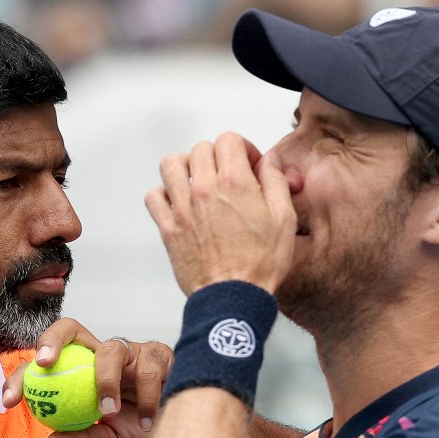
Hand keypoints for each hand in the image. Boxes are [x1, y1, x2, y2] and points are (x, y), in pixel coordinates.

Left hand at [2, 318, 172, 437]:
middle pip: (69, 328)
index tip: (9, 401)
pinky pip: (149, 367)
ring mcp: (131, 352)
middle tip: (44, 364)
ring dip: (105, 380)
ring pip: (110, 349)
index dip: (22, 376)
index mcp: (80, 373)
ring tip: (110, 412)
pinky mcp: (161, 355)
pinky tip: (149, 420)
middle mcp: (102, 356)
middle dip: (51, 339)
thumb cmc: (140, 436)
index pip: (45, 364)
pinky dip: (147, 396)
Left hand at [145, 132, 296, 294]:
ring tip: (199, 180)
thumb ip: (275, 182)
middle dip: (218, 156)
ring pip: (171, 165)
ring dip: (186, 167)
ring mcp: (182, 208)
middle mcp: (204, 190)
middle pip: (201, 149)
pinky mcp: (168, 227)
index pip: (228, 140)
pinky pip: (154, 196)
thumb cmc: (259, 264)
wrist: (233, 297)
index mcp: (234, 183)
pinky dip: (164, 194)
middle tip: (228, 174)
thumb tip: (268, 162)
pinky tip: (179, 202)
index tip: (248, 164)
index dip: (242, 148)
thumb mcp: (284, 218)